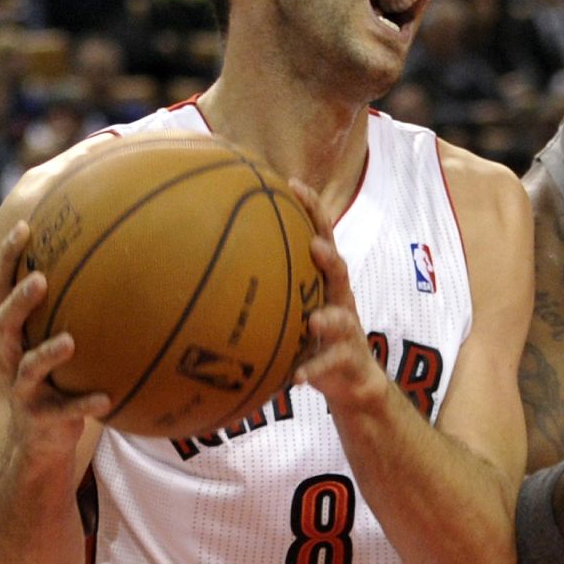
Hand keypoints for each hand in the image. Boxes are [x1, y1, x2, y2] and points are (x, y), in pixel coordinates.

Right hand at [0, 221, 108, 464]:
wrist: (36, 444)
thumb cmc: (55, 380)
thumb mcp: (57, 341)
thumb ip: (74, 308)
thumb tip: (118, 256)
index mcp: (12, 335)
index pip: (1, 289)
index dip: (8, 258)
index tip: (25, 227)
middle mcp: (10, 358)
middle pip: (4, 324)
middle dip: (19, 301)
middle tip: (41, 279)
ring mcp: (23, 390)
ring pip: (28, 367)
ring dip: (47, 353)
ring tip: (69, 341)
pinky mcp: (41, 419)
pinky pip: (63, 410)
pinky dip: (83, 404)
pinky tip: (106, 399)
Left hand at [287, 178, 389, 412]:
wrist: (352, 380)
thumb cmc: (314, 335)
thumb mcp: (295, 302)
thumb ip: (269, 278)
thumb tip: (210, 252)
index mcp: (326, 280)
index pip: (322, 235)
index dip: (312, 208)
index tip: (293, 184)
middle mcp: (340, 299)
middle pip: (340, 270)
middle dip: (329, 257)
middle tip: (314, 247)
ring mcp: (347, 330)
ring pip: (342, 319)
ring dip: (328, 319)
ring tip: (314, 321)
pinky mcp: (346, 360)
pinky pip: (329, 364)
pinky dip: (313, 369)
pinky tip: (297, 377)